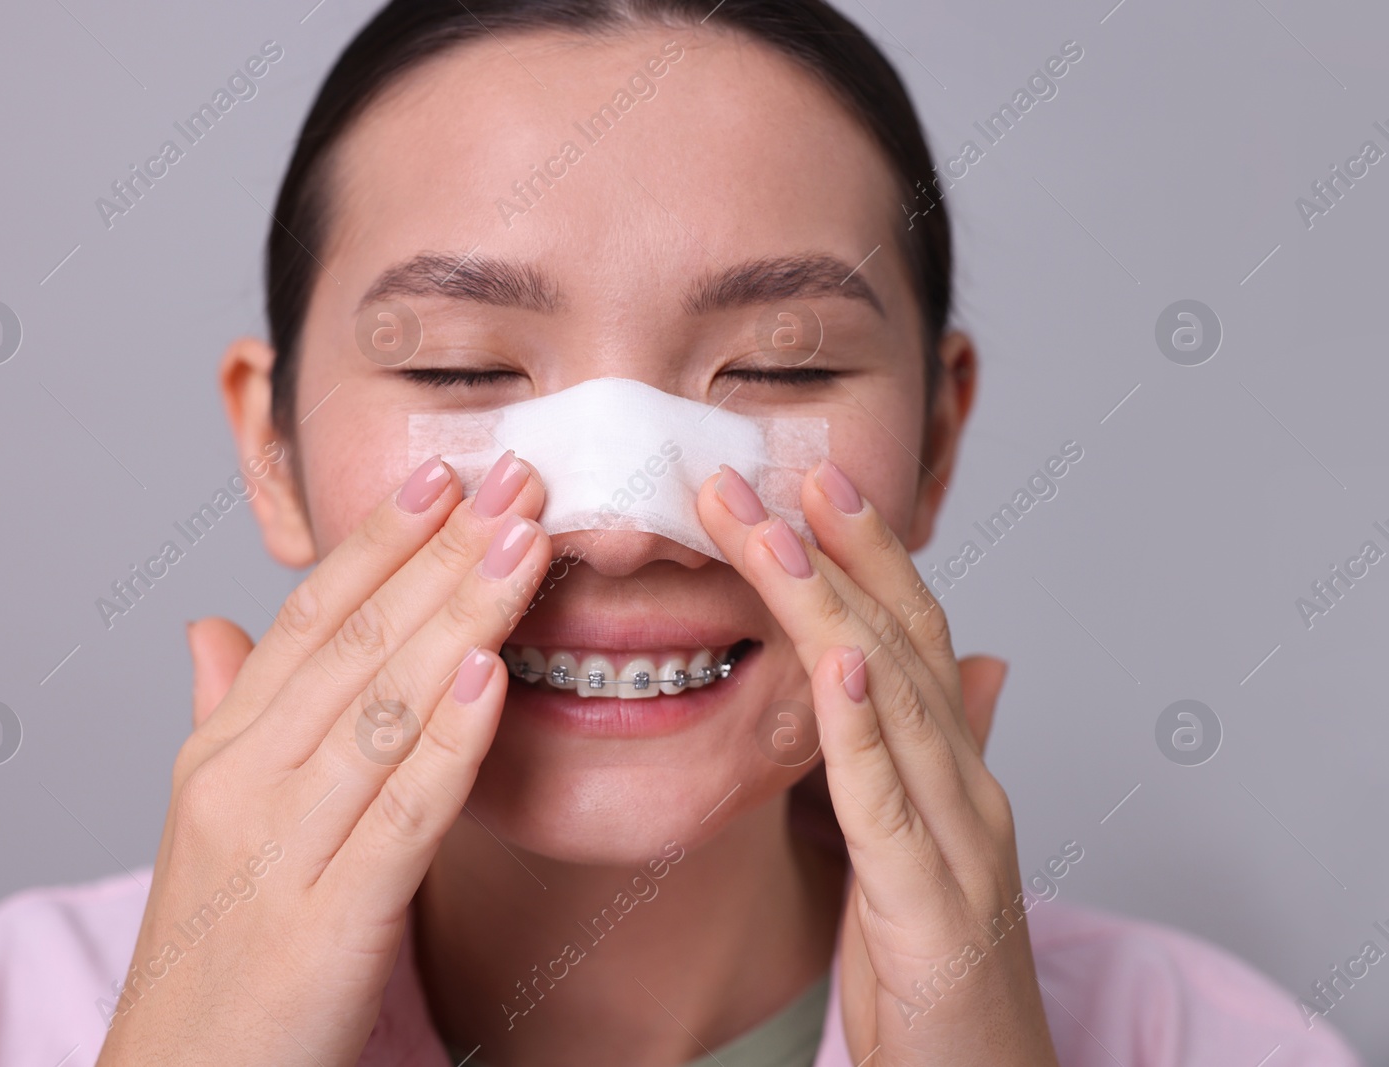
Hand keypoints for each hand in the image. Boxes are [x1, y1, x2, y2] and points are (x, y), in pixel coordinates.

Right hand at [97, 453, 551, 1065]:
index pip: (308, 619)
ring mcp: (280, 847)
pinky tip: (492, 672)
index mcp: (220, 751)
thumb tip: (211, 627)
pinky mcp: (328, 918)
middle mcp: (243, 782)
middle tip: (514, 477)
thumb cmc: (214, 952)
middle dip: (442, 552)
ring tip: (523, 540)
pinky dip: (449, 735)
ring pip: (384, 705)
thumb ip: (222, 714)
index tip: (445, 471)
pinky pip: (403, 809)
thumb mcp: (209, 823)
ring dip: (461, 614)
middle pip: (356, 643)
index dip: (380, 541)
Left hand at [697, 461, 1058, 1065]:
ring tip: (779, 531)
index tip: (807, 478)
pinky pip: (887, 801)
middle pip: (896, 643)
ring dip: (832, 607)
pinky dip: (861, 725)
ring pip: (892, 699)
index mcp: (951, 770)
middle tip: (764, 474)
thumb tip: (969, 669)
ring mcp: (958, 839)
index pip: (908, 636)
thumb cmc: (942, 972)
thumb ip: (928, 755)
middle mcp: (965, 785)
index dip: (864, 553)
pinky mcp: (930, 903)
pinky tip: (834, 662)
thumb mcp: (921, 847)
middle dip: (831, 551)